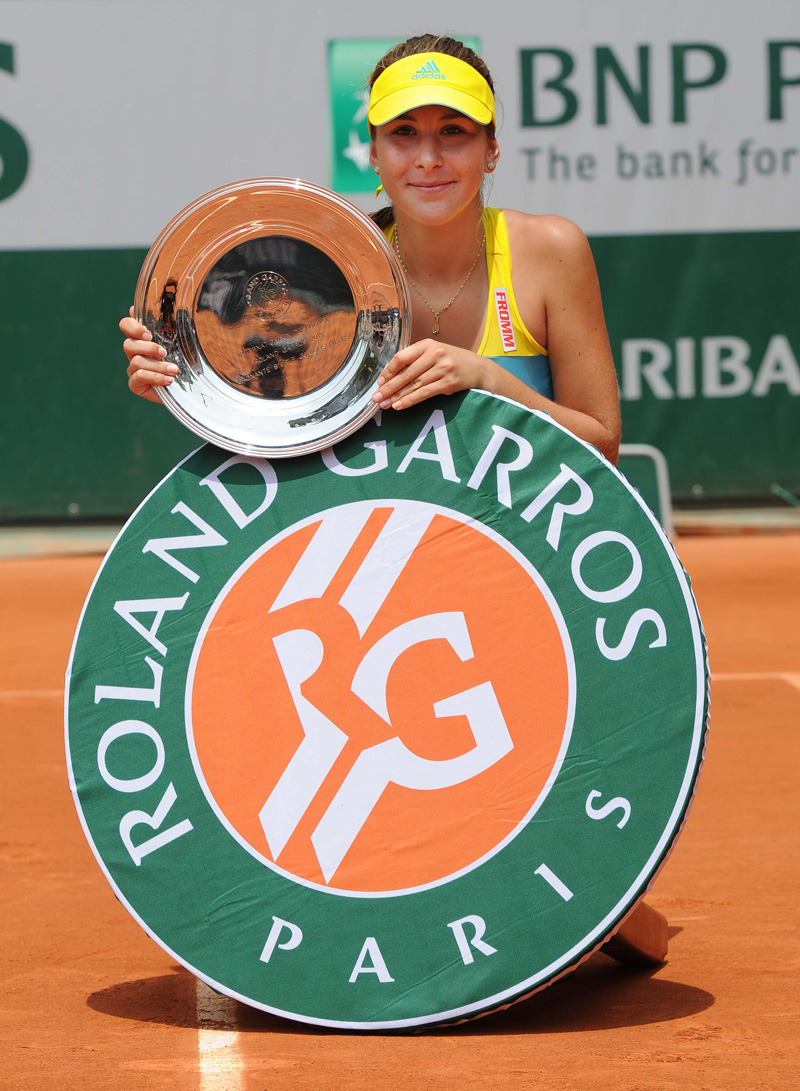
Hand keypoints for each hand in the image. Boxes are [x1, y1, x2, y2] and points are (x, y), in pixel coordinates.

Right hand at [120, 307, 176, 402]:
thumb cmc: (182, 361)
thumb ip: (172, 325)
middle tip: (164, 352)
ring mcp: (133, 368)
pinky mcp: (135, 384)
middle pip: (128, 344)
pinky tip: (169, 380)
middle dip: (148, 348)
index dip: (132, 327)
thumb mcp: (180, 341)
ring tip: (174, 370)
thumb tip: (170, 308)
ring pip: (137, 362)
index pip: (125, 325)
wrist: (186, 386)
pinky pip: (139, 377)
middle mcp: (134, 352)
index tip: (148, 333)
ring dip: (157, 366)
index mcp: (141, 338)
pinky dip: (155, 377)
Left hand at [372, 339, 489, 410]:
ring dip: (397, 396)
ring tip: (385, 405)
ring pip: (414, 385)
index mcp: (426, 345)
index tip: (379, 382)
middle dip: (389, 387)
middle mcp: (434, 354)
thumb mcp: (434, 353)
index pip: (401, 357)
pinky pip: (424, 393)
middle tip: (376, 398)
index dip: (388, 371)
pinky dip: (410, 400)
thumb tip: (390, 377)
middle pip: (406, 373)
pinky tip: (400, 405)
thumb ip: (415, 360)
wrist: (477, 368)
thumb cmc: (450, 361)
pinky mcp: (448, 382)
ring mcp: (442, 368)